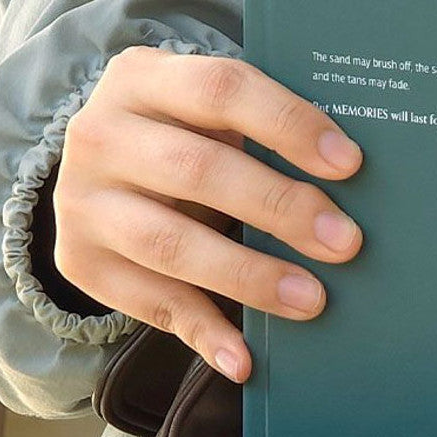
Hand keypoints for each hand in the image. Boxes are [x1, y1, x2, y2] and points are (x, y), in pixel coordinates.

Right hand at [53, 45, 363, 382]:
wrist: (100, 167)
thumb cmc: (184, 134)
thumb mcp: (209, 112)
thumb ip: (263, 126)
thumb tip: (354, 173)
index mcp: (146, 78)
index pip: (222, 89)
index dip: (288, 124)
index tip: (349, 164)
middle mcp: (102, 135)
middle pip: (199, 170)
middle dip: (280, 207)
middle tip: (345, 241)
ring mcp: (83, 202)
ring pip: (171, 243)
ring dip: (249, 276)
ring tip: (312, 300)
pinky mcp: (82, 262)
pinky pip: (150, 303)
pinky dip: (203, 332)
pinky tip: (245, 358)